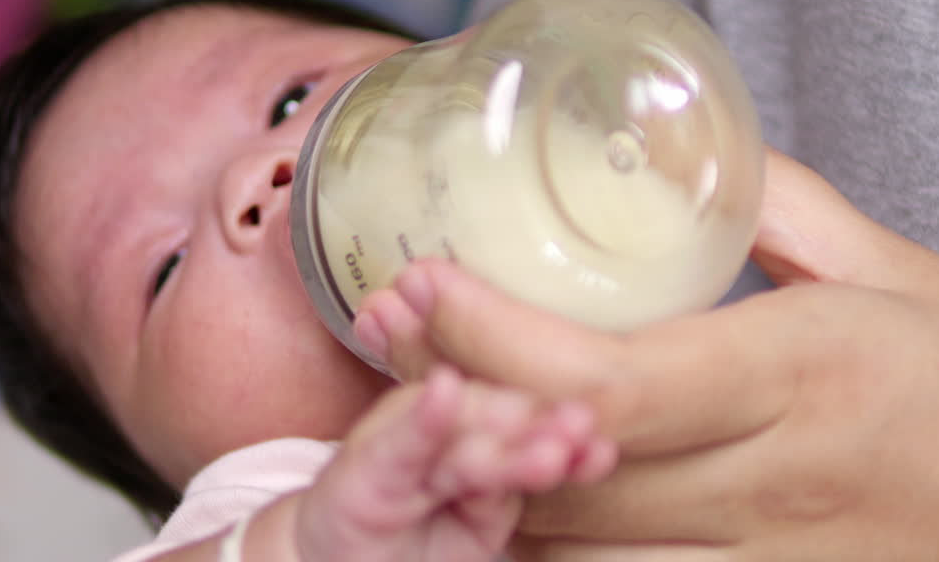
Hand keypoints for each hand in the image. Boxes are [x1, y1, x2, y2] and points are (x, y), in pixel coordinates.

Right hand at [294, 365, 615, 561]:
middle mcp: (449, 425)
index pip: (531, 428)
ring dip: (499, 429)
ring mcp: (409, 438)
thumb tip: (560, 456)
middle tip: (580, 432)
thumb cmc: (415, 540)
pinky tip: (445, 393)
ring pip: (461, 432)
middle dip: (541, 428)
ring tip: (542, 446)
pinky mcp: (368, 460)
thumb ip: (506, 494)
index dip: (565, 434)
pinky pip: (401, 439)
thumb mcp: (476, 528)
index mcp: (483, 437)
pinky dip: (423, 418)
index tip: (601, 450)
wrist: (337, 560)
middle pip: (502, 420)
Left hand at [355, 150, 938, 559]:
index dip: (492, 336)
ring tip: (421, 421)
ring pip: (575, 557)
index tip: (422, 283)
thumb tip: (688, 161)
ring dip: (483, 493)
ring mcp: (767, 561)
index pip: (611, 376)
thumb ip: (782, 208)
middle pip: (564, 470)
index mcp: (807, 371)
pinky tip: (503, 504)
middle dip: (449, 407)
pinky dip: (548, 556)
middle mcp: (775, 479)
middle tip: (387, 340)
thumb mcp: (901, 269)